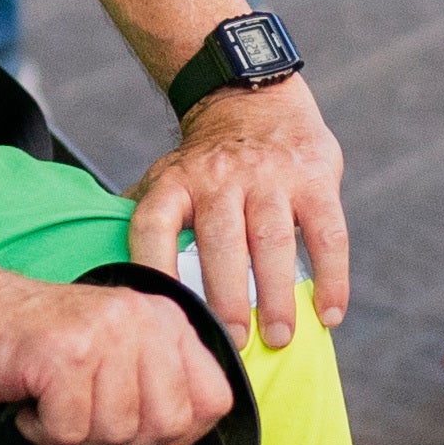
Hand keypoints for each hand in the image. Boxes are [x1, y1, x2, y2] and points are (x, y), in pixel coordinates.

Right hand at [0, 263, 230, 444]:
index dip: (178, 437)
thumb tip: (183, 443)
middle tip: (84, 425)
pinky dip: (43, 431)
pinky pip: (71, 430)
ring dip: (77, 437)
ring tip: (53, 406)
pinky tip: (31, 404)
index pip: (214, 401)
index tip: (137, 437)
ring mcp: (104, 333)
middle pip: (168, 424)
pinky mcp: (63, 353)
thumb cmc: (38, 346)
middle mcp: (143, 318)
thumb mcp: (117, 355)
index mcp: (166, 319)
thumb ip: (159, 387)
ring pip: (118, 432)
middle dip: (123, 444)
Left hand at [125, 78, 347, 350]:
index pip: (152, 225)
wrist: (254, 101)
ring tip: (278, 338)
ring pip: (272, 241)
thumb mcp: (167, 178)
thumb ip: (148, 221)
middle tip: (233, 343)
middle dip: (227, 297)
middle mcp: (220, 178)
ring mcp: (270, 177)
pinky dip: (331, 277)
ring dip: (276, 295)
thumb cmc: (205, 164)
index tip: (161, 314)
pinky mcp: (314, 179)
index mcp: (175, 182)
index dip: (151, 267)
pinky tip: (329, 314)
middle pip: (220, 241)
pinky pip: (327, 233)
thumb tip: (112, 278)